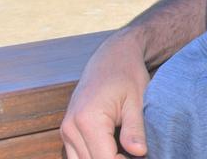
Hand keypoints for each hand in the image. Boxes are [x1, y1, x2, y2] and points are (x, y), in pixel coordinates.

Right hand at [60, 30, 150, 157]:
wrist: (112, 56)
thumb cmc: (128, 75)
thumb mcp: (136, 101)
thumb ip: (135, 130)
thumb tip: (140, 153)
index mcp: (88, 120)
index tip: (141, 156)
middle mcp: (71, 127)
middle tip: (136, 152)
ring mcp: (66, 130)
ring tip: (126, 151)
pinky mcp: (67, 131)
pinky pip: (78, 155)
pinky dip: (95, 155)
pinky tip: (115, 148)